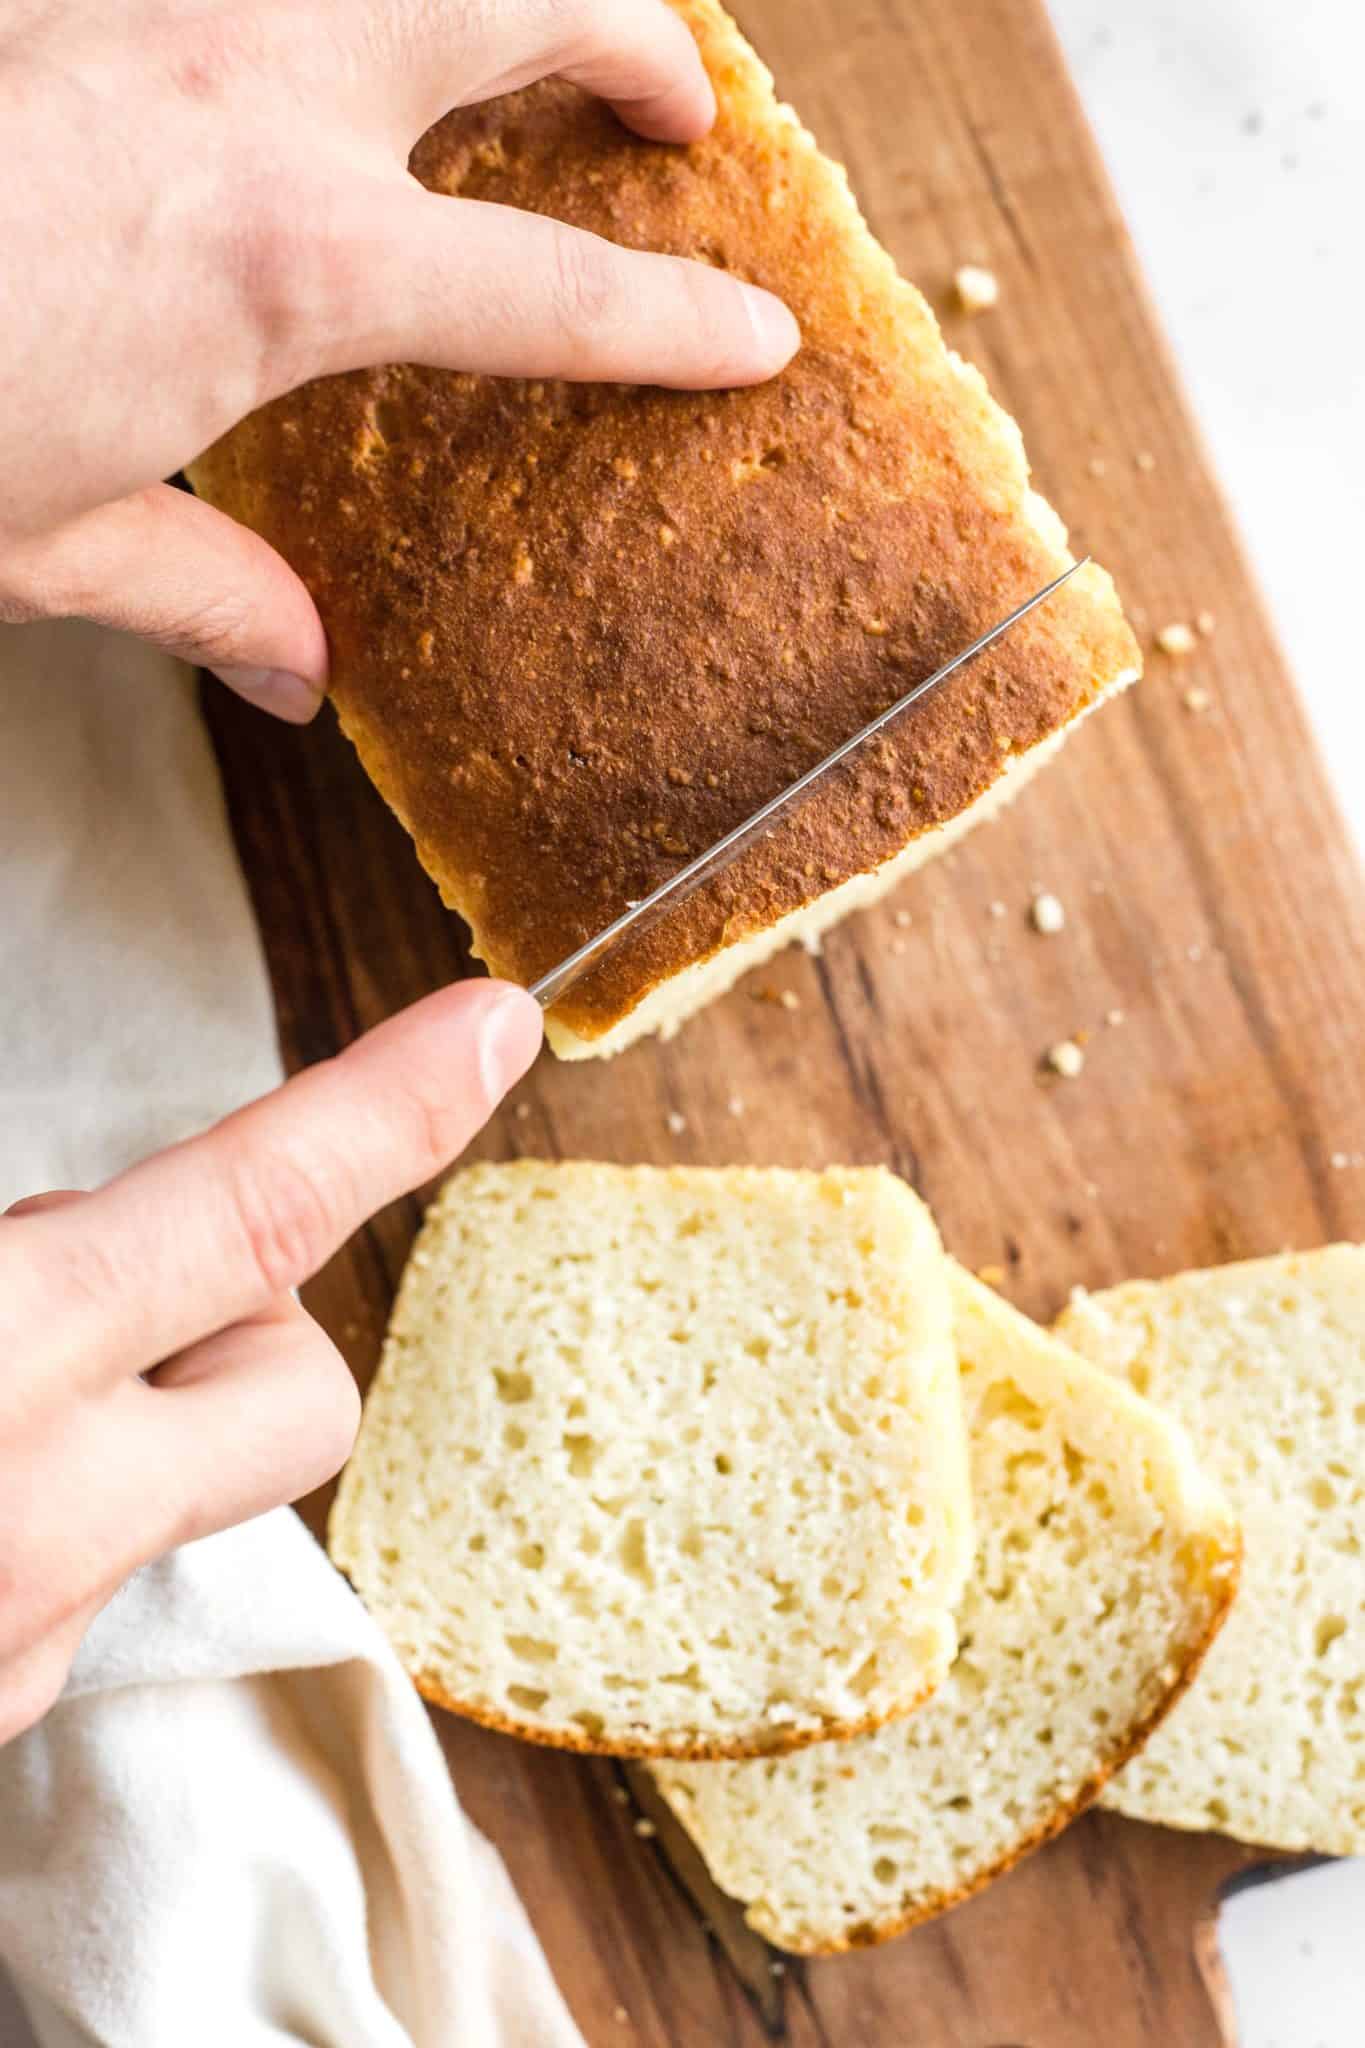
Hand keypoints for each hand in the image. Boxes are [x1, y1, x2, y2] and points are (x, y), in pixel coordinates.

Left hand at [0, 0, 797, 721]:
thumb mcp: (45, 537)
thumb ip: (201, 587)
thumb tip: (292, 662)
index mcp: (288, 261)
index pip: (553, 292)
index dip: (677, 320)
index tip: (755, 335)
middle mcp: (247, 86)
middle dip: (629, 33)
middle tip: (676, 91)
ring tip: (517, 36)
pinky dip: (316, 15)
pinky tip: (296, 58)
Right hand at [0, 980, 541, 1743]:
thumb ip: (20, 1250)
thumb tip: (79, 1225)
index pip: (250, 1214)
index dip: (388, 1109)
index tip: (496, 1028)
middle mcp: (41, 1527)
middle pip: (301, 1386)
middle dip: (242, 1311)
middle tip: (88, 1280)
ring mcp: (27, 1649)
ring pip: (188, 1484)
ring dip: (130, 1414)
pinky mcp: (2, 1720)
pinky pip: (92, 1569)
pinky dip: (50, 1507)